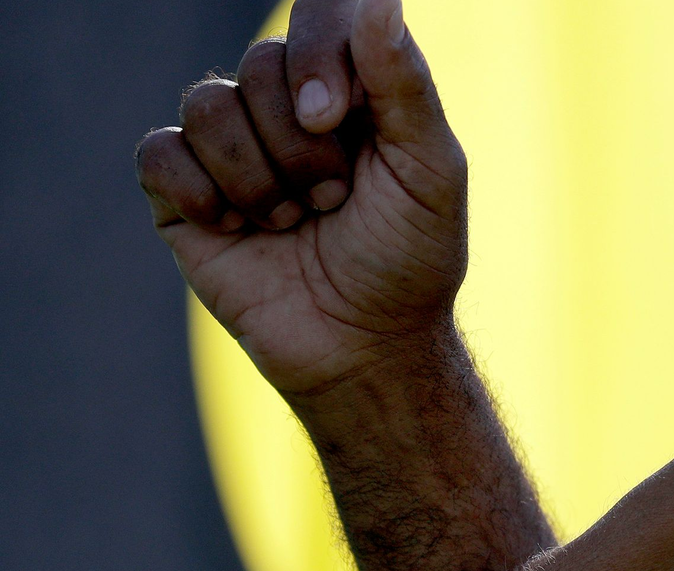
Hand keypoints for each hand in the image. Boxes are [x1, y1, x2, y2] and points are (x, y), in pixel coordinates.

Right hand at [136, 0, 466, 394]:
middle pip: (259, 64)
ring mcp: (233, 151)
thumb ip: (405, 84)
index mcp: (350, 91)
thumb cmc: (410, 260)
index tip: (334, 114)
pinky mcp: (184, 197)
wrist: (365, 348)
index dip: (316, 52)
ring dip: (258, 177)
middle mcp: (286, 109)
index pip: (317, 17)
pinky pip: (157, 152)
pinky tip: (237, 229)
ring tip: (294, 223)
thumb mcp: (430, 171)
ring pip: (208, 105)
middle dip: (301, 146)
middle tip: (334, 201)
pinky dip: (199, 191)